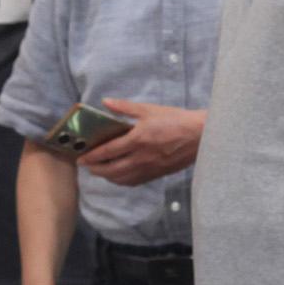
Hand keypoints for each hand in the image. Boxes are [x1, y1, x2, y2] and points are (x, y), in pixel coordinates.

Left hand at [80, 101, 204, 186]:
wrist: (201, 136)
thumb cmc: (176, 120)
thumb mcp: (150, 109)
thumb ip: (125, 107)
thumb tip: (106, 103)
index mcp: (138, 139)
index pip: (109, 152)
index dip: (93, 156)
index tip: (82, 158)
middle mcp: (142, 157)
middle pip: (112, 170)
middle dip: (96, 169)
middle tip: (87, 166)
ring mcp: (150, 168)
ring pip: (123, 179)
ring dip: (108, 177)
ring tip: (101, 171)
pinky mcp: (158, 174)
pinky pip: (135, 182)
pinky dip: (123, 181)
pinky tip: (119, 176)